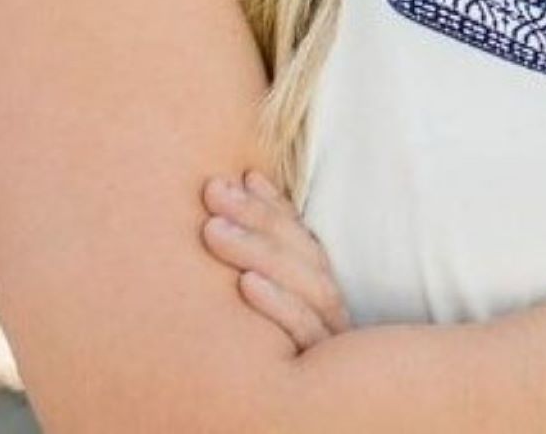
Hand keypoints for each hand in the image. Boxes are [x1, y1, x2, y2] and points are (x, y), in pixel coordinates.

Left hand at [200, 170, 350, 351]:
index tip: (241, 176)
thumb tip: (245, 182)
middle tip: (213, 193)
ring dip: (259, 251)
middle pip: (304, 254)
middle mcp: (331, 311)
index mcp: (319, 293)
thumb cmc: (268, 359)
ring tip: (213, 230)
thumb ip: (261, 252)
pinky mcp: (321, 370)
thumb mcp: (265, 313)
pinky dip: (278, 303)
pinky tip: (246, 283)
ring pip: (307, 285)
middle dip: (258, 218)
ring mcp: (332, 340)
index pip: (302, 238)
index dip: (273, 205)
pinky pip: (303, 332)